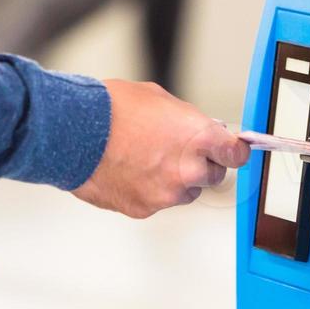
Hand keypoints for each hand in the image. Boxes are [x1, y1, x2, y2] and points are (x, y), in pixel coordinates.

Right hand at [72, 80, 250, 218]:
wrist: (73, 132)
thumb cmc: (112, 110)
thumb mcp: (159, 99)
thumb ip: (186, 120)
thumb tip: (196, 129)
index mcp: (198, 137)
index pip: (236, 154)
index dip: (234, 151)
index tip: (232, 151)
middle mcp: (188, 170)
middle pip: (213, 176)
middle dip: (201, 164)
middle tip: (178, 151)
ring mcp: (167, 193)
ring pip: (185, 192)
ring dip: (176, 180)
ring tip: (147, 159)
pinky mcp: (145, 209)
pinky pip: (158, 201)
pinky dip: (149, 190)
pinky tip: (130, 171)